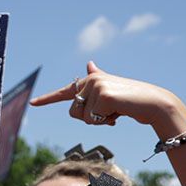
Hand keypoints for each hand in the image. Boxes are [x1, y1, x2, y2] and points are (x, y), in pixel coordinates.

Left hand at [30, 61, 185, 131]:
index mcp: (91, 79)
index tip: (32, 104)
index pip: (66, 92)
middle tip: (109, 113)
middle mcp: (91, 79)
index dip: (48, 99)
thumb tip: (89, 65)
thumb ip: (98, 80)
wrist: (153, 104)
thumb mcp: (111, 91)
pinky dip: (106, 121)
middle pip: (73, 112)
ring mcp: (96, 85)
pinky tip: (119, 111)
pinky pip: (93, 119)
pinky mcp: (103, 95)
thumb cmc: (132, 101)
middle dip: (89, 119)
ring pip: (82, 117)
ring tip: (115, 111)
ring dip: (99, 121)